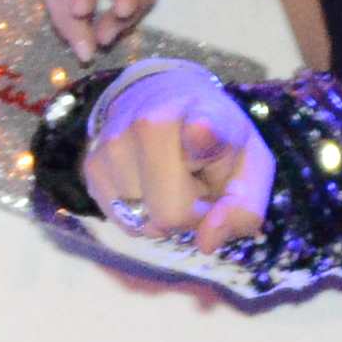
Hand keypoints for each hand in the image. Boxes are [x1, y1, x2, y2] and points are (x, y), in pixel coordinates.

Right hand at [73, 60, 275, 248]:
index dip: (202, 135)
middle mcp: (151, 124)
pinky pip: (124, 222)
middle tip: (196, 184)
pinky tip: (148, 184)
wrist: (162, 97)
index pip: (202, 128)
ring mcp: (114, 144)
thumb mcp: (250, 167)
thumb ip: (243, 209)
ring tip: (171, 179)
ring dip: (163, 213)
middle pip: (172, 213)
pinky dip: (141, 215)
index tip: (199, 129)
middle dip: (191, 212)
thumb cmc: (217, 141)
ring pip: (145, 223)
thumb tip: (205, 244)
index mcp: (206, 116)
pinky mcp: (91, 165)